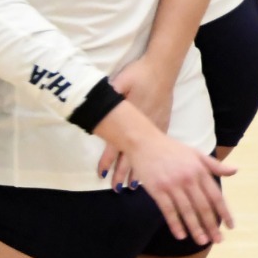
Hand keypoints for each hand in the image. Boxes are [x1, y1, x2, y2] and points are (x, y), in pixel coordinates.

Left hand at [97, 58, 175, 185]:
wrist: (162, 69)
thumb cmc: (138, 74)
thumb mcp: (119, 82)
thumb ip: (109, 96)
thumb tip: (93, 105)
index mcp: (130, 118)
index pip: (115, 145)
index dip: (108, 161)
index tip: (102, 175)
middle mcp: (143, 126)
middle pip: (130, 155)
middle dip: (122, 173)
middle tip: (116, 189)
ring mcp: (155, 126)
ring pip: (145, 155)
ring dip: (137, 170)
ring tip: (132, 186)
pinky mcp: (164, 122)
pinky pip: (156, 146)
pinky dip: (152, 160)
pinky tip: (152, 170)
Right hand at [126, 132, 235, 245]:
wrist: (143, 141)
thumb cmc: (170, 148)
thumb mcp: (196, 153)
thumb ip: (215, 165)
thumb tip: (235, 171)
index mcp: (200, 170)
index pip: (216, 196)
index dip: (224, 213)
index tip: (230, 227)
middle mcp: (188, 178)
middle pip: (203, 207)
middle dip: (212, 225)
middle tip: (218, 240)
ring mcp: (172, 184)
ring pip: (187, 211)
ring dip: (195, 228)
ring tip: (202, 241)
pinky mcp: (157, 189)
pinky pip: (168, 210)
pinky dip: (175, 224)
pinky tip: (181, 235)